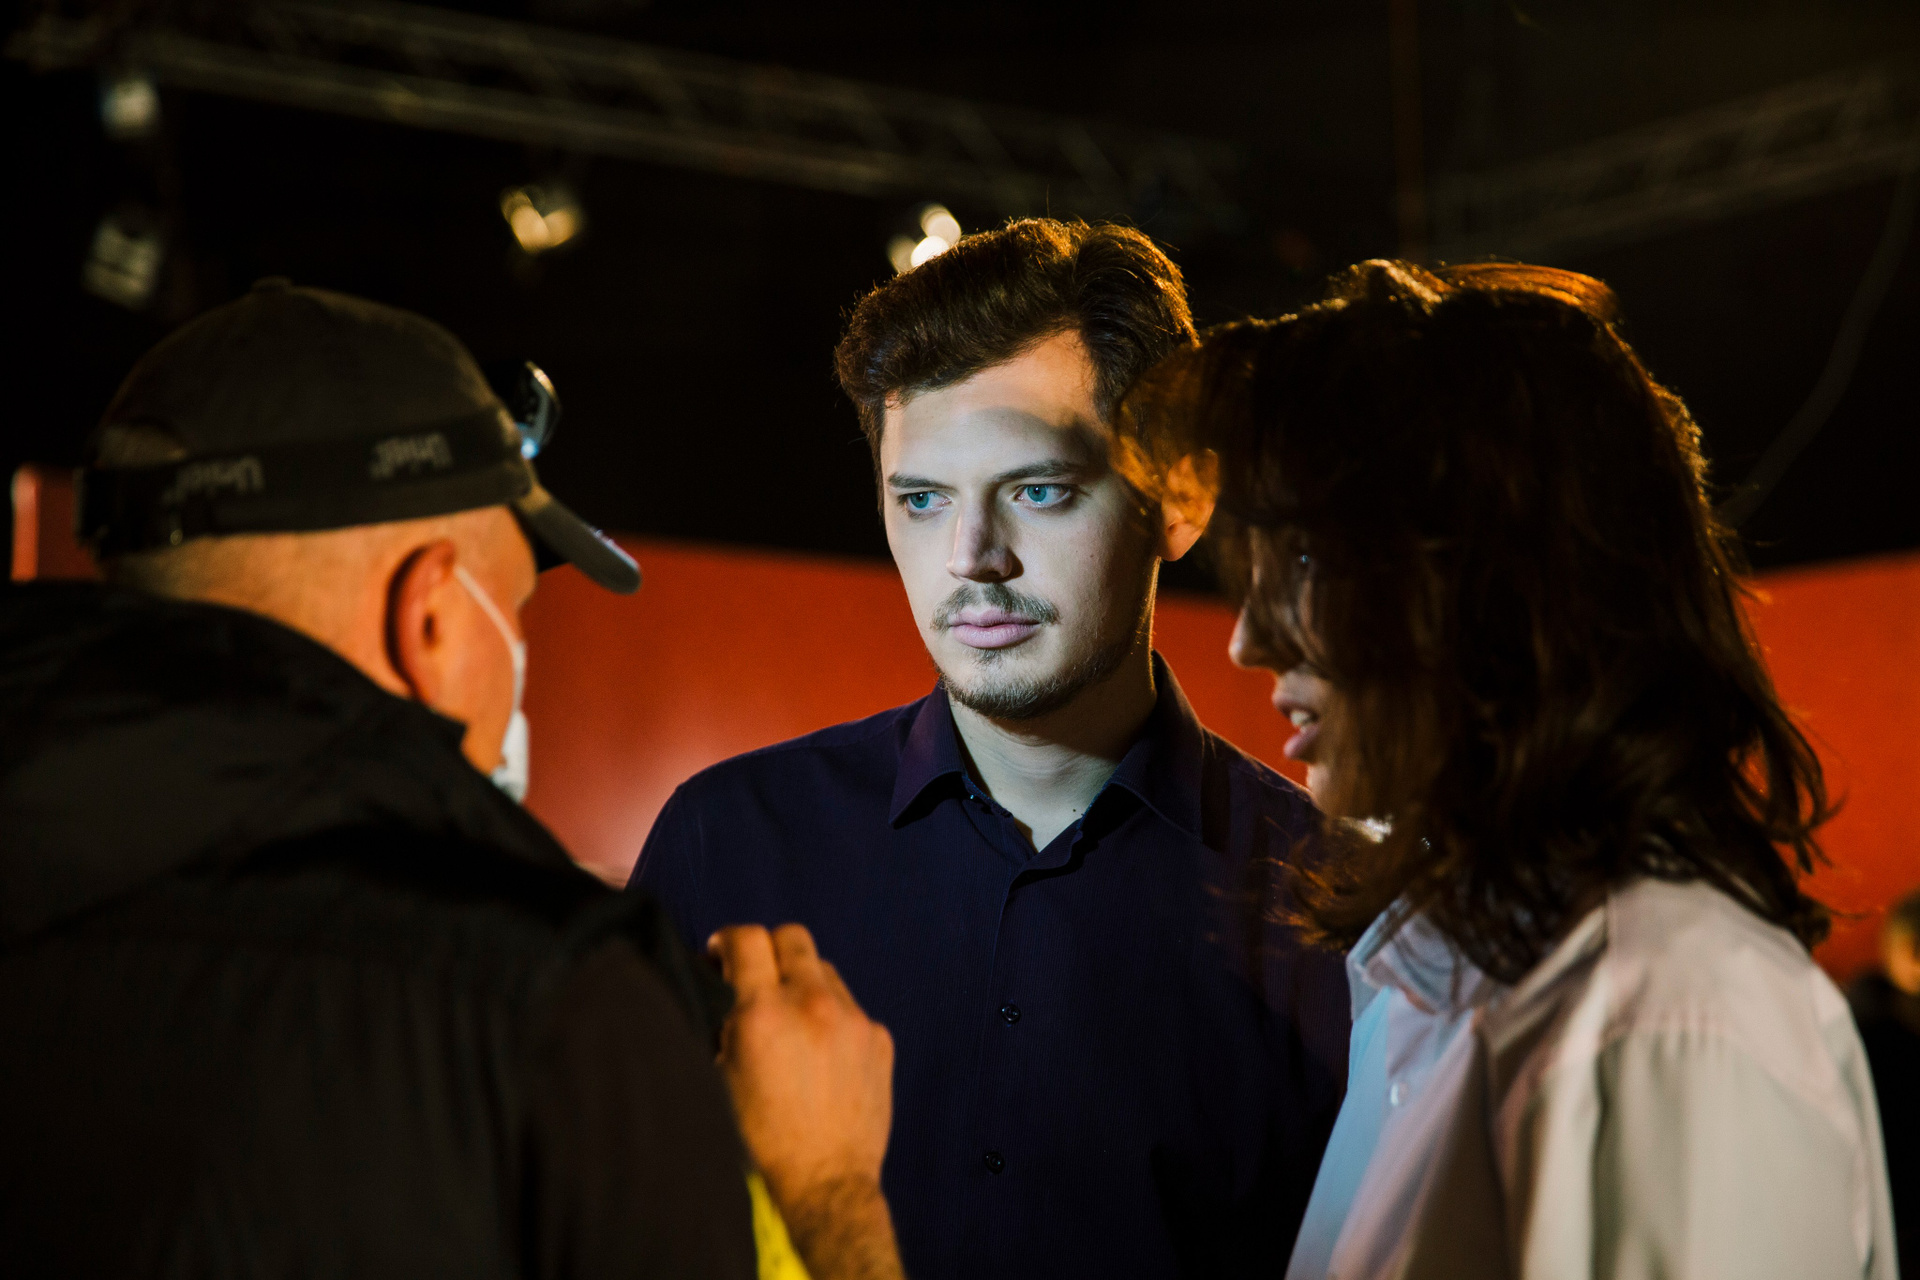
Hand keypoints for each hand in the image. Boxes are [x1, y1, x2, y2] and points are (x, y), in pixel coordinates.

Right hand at [710, 925, 902, 1279]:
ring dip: (802, 983)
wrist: (825, 1183)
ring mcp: (854, 1019)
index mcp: (764, 1014)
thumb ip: (722, 1025)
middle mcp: (813, 1005)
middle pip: (792, 936)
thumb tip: (719, 990)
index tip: (721, 956)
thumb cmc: (763, 1141)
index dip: (727, 941)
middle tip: (756, 978)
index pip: (747, 938)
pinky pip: (851, 1006)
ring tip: (791, 1023)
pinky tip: (821, 1053)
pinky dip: (832, 1016)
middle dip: (768, 950)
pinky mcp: (879, 1037)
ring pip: (824, 970)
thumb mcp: (719, 1081)